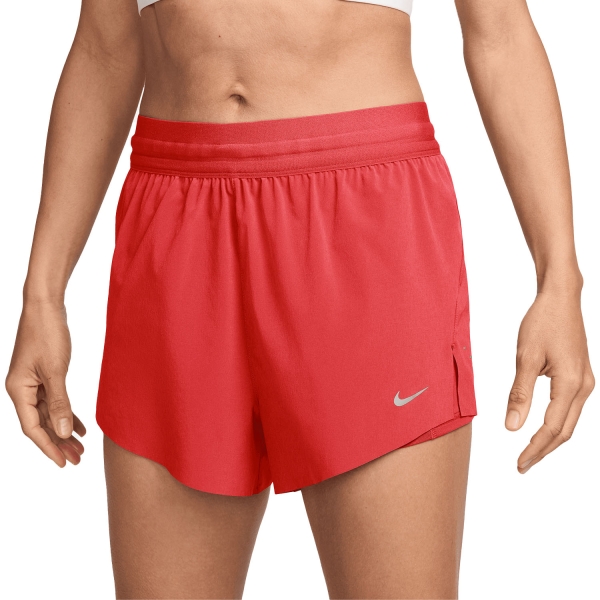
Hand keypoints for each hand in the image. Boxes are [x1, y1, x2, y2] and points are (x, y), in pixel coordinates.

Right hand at [5, 300, 85, 466]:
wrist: (46, 306)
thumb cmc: (47, 334)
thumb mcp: (55, 370)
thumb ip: (59, 402)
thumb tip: (61, 432)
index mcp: (18, 390)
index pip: (32, 428)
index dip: (48, 447)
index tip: (63, 463)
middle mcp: (22, 389)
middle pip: (41, 424)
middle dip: (59, 443)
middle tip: (78, 460)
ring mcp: (32, 382)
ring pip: (49, 414)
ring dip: (64, 430)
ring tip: (81, 448)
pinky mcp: (44, 375)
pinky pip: (55, 401)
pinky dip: (67, 413)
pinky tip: (80, 426)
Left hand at [506, 288, 593, 472]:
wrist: (560, 298)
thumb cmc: (542, 322)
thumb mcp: (525, 358)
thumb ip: (520, 394)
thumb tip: (512, 426)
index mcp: (571, 384)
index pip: (552, 428)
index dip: (535, 448)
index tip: (519, 462)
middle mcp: (584, 386)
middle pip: (565, 430)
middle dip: (544, 450)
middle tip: (522, 465)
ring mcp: (585, 381)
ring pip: (569, 421)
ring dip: (550, 439)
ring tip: (529, 452)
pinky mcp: (580, 375)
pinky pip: (570, 408)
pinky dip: (556, 423)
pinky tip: (541, 428)